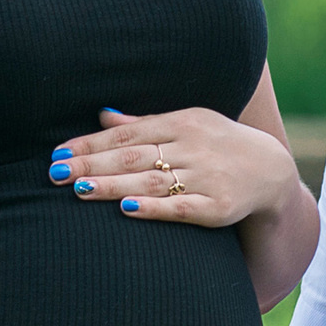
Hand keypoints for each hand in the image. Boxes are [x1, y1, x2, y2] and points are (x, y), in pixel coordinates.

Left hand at [49, 108, 298, 228]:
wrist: (271, 169)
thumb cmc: (218, 144)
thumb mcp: (188, 123)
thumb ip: (145, 123)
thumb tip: (102, 115)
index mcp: (182, 123)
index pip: (127, 133)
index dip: (91, 144)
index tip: (58, 154)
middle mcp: (193, 147)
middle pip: (134, 156)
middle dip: (92, 165)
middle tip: (55, 174)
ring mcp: (207, 177)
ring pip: (152, 181)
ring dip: (114, 185)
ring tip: (80, 189)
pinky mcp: (219, 206)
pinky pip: (182, 208)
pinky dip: (154, 208)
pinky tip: (127, 209)